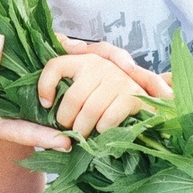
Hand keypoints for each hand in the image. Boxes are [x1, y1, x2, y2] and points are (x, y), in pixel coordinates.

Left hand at [37, 41, 161, 137]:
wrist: (148, 97)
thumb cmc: (107, 91)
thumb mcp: (86, 79)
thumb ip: (62, 75)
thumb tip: (46, 86)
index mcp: (85, 58)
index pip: (56, 66)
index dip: (45, 85)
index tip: (45, 104)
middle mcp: (101, 64)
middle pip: (73, 97)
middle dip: (66, 119)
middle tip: (67, 128)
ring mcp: (118, 79)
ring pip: (90, 110)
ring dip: (83, 128)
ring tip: (82, 134)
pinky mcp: (133, 95)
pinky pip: (108, 117)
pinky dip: (102, 128)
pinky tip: (101, 129)